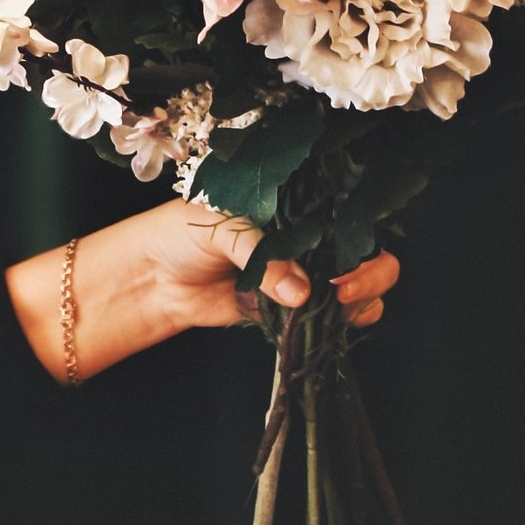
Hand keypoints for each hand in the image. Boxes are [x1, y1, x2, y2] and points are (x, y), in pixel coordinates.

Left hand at [6, 199, 401, 385]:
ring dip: (364, 297)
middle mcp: (309, 235)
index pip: (348, 209)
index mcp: (296, 202)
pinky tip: (335, 322)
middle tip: (343, 288)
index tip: (348, 254)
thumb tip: (301, 292)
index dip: (362, 230)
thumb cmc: (183, 232)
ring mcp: (306, 273)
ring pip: (360, 285)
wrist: (154, 277)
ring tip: (339, 306)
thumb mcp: (221, 227)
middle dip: (370, 271)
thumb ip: (263, 255)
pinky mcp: (294, 308)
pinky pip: (334, 317)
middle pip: (367, 249)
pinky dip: (344, 323)